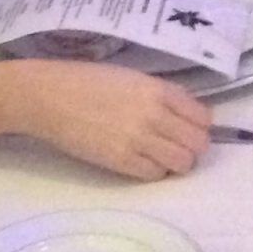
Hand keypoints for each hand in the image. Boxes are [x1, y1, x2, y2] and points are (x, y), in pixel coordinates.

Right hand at [15, 62, 211, 179]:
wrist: (50, 97)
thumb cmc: (89, 81)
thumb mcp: (133, 77)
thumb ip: (162, 94)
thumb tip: (188, 113)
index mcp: (158, 89)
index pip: (202, 116)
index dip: (200, 126)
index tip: (190, 128)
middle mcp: (154, 114)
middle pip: (198, 143)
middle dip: (192, 147)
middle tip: (178, 145)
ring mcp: (138, 139)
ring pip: (182, 162)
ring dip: (176, 162)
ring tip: (161, 156)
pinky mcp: (120, 160)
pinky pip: (154, 174)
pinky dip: (154, 170)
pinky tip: (142, 160)